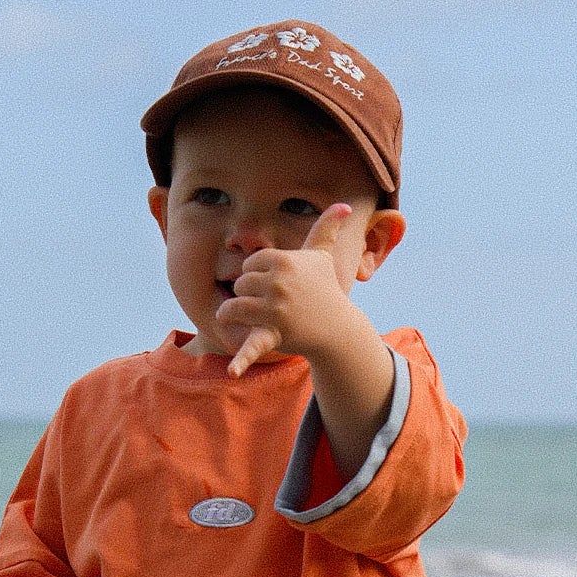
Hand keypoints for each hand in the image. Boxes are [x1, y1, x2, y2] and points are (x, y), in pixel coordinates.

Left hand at [219, 203, 354, 377]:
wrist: (335, 328)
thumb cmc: (325, 290)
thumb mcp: (324, 257)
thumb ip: (327, 228)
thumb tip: (344, 204)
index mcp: (283, 260)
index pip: (249, 264)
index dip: (258, 275)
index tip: (275, 283)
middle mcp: (278, 282)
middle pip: (240, 284)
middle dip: (249, 293)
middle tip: (270, 303)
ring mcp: (275, 309)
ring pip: (234, 307)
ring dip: (235, 313)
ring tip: (248, 316)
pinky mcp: (274, 334)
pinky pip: (253, 345)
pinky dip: (242, 360)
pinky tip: (232, 372)